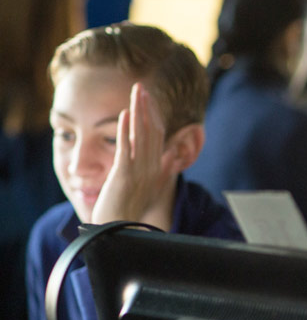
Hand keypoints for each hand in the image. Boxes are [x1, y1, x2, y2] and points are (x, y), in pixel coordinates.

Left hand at [90, 83, 174, 227]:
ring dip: (139, 112)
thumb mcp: (150, 189)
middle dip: (146, 108)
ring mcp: (139, 172)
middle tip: (142, 87)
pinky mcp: (124, 177)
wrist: (120, 233)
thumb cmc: (129, 212)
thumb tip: (174, 156)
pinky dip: (126, 131)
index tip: (148, 100)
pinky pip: (127, 150)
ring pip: (141, 136)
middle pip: (151, 132)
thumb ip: (163, 170)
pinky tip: (126, 115)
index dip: (152, 117)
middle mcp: (151, 168)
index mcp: (156, 169)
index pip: (157, 138)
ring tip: (137, 93)